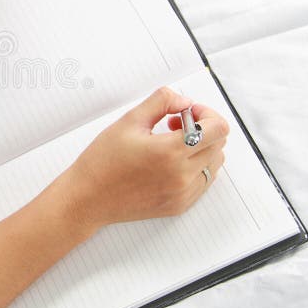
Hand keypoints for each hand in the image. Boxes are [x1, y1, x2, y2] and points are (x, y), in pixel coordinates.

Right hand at [62, 87, 229, 229]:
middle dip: (202, 128)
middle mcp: (182, 175)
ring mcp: (183, 193)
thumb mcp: (129, 121)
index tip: (188, 112)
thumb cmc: (103, 160)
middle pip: (219, 144)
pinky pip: (204, 181)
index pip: (218, 129)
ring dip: (201, 148)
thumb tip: (184, 102)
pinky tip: (171, 162)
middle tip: (174, 125)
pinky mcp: (180, 205)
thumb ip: (161, 102)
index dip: (207, 113)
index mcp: (170, 151)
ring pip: (214, 163)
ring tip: (172, 145)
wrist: (88, 198)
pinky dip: (195, 167)